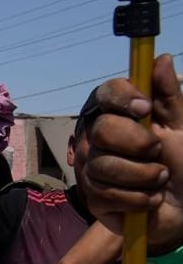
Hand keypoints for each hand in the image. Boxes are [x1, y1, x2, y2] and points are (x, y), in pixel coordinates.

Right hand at [79, 54, 182, 252]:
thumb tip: (162, 59)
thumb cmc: (181, 162)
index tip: (145, 109)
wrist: (182, 205)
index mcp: (118, 115)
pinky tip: (149, 198)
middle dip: (139, 143)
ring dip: (145, 176)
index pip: (105, 94)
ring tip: (160, 180)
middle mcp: (97, 139)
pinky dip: (139, 198)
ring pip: (106, 165)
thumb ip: (169, 96)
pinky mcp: (92, 198)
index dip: (122, 98)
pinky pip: (108, 194)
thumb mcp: (180, 126)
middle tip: (158, 151)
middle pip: (103, 129)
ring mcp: (90, 168)